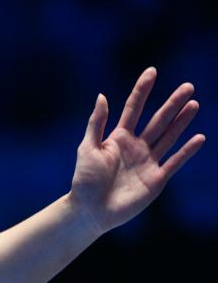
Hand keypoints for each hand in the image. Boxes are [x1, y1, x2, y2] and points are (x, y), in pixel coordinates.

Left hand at [69, 67, 204, 235]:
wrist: (90, 210)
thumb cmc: (84, 180)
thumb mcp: (87, 147)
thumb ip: (96, 123)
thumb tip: (102, 95)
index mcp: (118, 137)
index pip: (134, 108)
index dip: (142, 90)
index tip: (152, 71)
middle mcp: (136, 147)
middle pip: (158, 120)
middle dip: (172, 103)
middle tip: (188, 87)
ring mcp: (148, 162)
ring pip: (169, 137)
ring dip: (182, 121)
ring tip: (194, 104)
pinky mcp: (156, 179)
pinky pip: (175, 162)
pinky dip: (187, 151)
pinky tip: (199, 137)